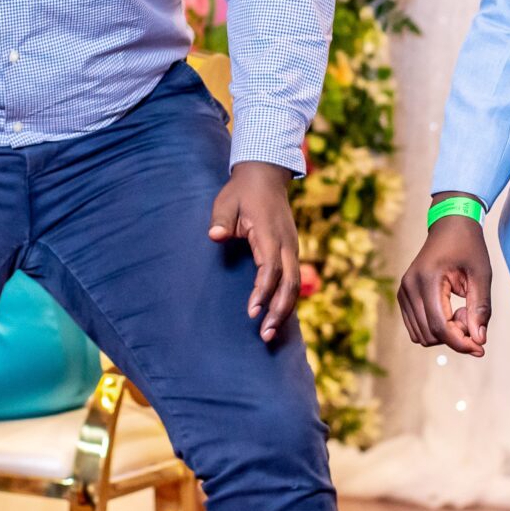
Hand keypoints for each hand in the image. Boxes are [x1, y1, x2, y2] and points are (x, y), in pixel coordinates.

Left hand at [208, 161, 298, 343]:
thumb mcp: (226, 201)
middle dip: (278, 311)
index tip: (252, 312)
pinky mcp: (291, 251)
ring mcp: (292, 248)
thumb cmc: (242, 191)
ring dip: (284, 310)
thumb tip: (215, 236)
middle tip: (265, 335)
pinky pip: (292, 280)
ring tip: (270, 333)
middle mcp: (286, 244)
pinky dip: (287, 300)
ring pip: (295, 285)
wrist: (266, 175)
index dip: (263, 291)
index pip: (270, 268)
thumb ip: (221, 219)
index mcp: (270, 233)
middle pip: (289, 283)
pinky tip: (277, 317)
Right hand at [396, 202, 492, 357]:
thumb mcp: (482, 275)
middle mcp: (409, 286)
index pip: (439, 325)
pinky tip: (451, 312)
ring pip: (421, 335)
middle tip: (473, 317)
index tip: (480, 348)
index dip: (460, 342)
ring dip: (445, 333)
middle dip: (455, 336)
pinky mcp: (403, 296)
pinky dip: (435, 329)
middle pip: (430, 334)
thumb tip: (478, 341)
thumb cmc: (469, 247)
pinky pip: (416, 327)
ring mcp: (403, 291)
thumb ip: (481, 308)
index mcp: (427, 278)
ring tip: (462, 312)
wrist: (450, 226)